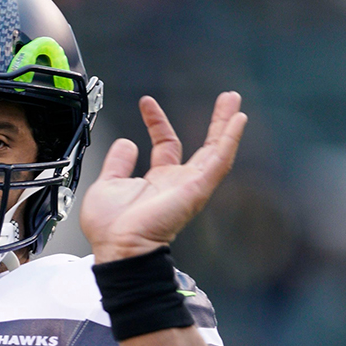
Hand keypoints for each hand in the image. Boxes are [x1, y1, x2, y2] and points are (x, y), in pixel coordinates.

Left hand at [79, 92, 246, 261]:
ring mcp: (189, 187)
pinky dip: (230, 140)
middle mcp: (176, 183)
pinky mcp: (197, 189)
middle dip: (215, 122)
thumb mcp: (107, 184)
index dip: (157, 122)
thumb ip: (118, 163)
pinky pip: (219, 162)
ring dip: (226, 125)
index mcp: (156, 182)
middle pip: (203, 147)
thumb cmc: (110, 229)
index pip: (165, 144)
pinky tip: (238, 120)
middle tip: (226, 99)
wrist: (118, 246)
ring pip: (216, 151)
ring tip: (234, 101)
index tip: (146, 102)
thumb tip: (126, 143)